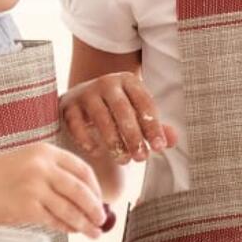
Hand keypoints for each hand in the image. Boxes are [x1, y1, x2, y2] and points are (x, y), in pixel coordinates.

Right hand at [0, 143, 105, 236]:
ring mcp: (34, 186)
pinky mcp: (27, 207)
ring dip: (85, 223)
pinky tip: (72, 231)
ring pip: (70, 208)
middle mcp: (42, 166)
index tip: (101, 200)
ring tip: (94, 232)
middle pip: (80, 190)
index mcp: (45, 151)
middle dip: (95, 208)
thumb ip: (54, 173)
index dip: (95, 188)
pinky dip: (66, 227)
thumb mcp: (28, 161)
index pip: (82, 169)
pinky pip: (54, 220)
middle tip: (102, 221)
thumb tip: (87, 197)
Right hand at [60, 72, 178, 163]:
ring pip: (101, 118)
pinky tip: (96, 152)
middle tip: (141, 158)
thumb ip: (155, 126)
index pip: (144, 103)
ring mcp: (86, 93)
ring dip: (113, 141)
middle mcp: (107, 83)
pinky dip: (86, 139)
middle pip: (123, 110)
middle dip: (133, 136)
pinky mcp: (69, 105)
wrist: (83, 97)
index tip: (159, 147)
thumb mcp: (137, 112)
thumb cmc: (117, 109)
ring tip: (123, 159)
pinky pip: (77, 124)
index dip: (153, 126)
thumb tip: (173, 140)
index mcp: (129, 81)